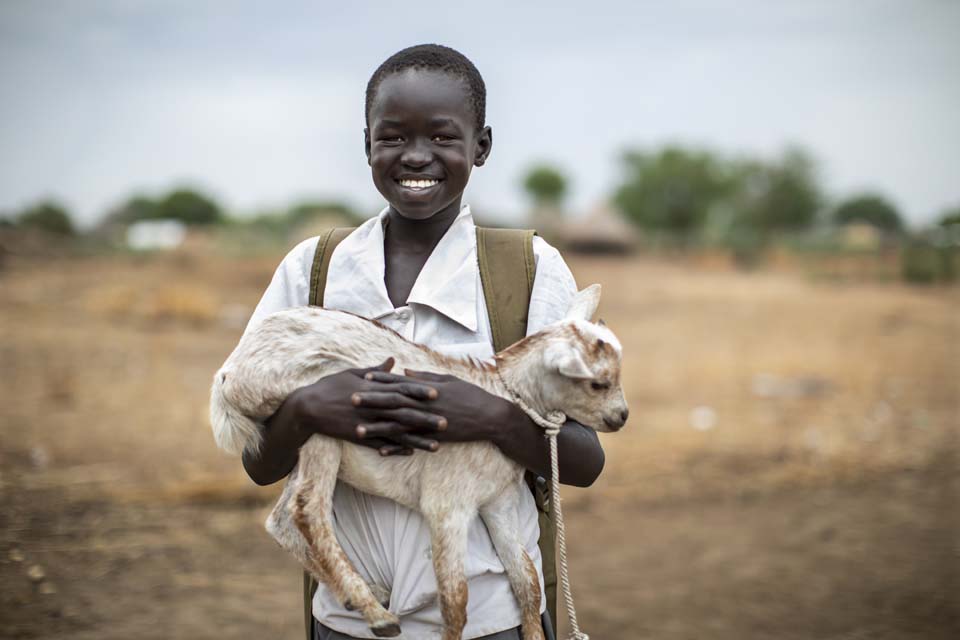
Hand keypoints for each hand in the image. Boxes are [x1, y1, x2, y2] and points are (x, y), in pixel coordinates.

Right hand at [293, 358, 447, 455]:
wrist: (306, 408)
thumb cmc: (330, 387)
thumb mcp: (352, 373)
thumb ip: (376, 370)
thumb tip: (393, 360)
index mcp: (371, 388)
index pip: (399, 388)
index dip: (419, 390)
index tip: (437, 392)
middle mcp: (371, 406)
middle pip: (403, 412)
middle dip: (425, 418)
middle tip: (447, 421)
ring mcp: (365, 423)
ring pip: (396, 432)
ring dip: (417, 439)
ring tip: (436, 445)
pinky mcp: (358, 437)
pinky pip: (381, 444)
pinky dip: (396, 449)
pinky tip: (411, 453)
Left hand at [356, 368, 508, 446]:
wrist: (490, 417)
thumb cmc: (471, 395)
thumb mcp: (448, 380)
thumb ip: (425, 376)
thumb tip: (405, 370)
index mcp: (428, 389)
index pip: (401, 382)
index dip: (382, 379)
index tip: (364, 376)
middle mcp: (425, 405)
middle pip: (394, 402)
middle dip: (372, 400)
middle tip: (351, 398)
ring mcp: (429, 422)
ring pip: (398, 425)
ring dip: (377, 427)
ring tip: (357, 429)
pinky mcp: (434, 437)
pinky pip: (410, 443)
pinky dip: (396, 447)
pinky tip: (380, 450)